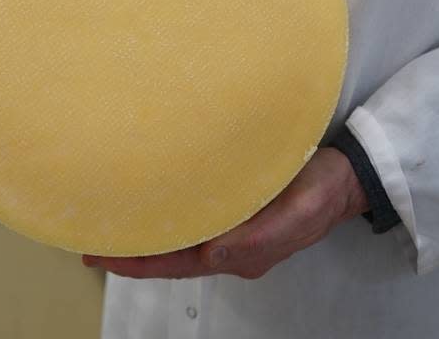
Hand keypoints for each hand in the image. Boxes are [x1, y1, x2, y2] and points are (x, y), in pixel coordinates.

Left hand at [83, 148, 368, 279]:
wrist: (347, 175)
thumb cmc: (321, 192)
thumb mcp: (296, 214)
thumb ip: (257, 239)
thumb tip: (210, 256)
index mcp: (238, 253)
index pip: (175, 262)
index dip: (136, 262)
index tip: (98, 255)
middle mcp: (230, 244)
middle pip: (172, 252)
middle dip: (133, 248)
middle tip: (91, 236)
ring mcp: (234, 225)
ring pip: (181, 233)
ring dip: (148, 229)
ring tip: (113, 218)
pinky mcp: (239, 202)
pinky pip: (195, 213)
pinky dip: (169, 209)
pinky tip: (155, 196)